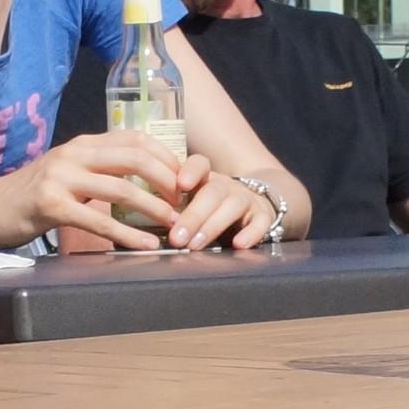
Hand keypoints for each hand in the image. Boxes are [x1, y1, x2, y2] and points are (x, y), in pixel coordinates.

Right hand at [23, 133, 195, 247]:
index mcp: (82, 144)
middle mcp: (74, 154)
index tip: (185, 179)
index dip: (166, 157)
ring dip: (154, 208)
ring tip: (175, 224)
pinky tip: (145, 245)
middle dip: (168, 180)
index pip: (135, 139)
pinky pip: (98, 220)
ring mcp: (61, 177)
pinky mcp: (51, 205)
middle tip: (186, 202)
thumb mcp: (66, 172)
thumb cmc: (30, 195)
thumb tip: (142, 182)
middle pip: (135, 158)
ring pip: (121, 189)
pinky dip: (127, 234)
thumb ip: (98, 170)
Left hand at [169, 163, 283, 251]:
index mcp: (206, 179)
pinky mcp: (263, 215)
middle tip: (176, 238)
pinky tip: (238, 245)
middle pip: (212, 192)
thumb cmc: (213, 210)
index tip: (180, 185)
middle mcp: (226, 186)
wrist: (257, 207)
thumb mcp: (194, 204)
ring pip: (233, 206)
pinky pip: (260, 222)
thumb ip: (174, 212)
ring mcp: (247, 199)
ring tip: (196, 245)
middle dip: (193, 216)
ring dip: (212, 226)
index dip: (191, 171)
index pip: (199, 164)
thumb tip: (144, 229)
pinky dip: (250, 234)